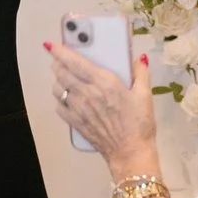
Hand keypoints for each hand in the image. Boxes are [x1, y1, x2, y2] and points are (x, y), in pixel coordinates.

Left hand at [46, 42, 157, 177]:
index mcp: (104, 83)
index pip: (75, 62)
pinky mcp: (76, 123)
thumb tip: (138, 58)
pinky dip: (59, 100)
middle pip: (62, 73)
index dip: (61, 51)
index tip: (52, 45)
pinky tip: (66, 98)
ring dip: (58, 81)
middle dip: (58, 63)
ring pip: (58, 89)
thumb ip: (141, 74)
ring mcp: (79, 109)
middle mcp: (87, 93)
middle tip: (60, 60)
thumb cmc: (139, 124)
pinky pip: (59, 107)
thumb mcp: (145, 95)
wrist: (130, 153)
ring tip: (64, 78)